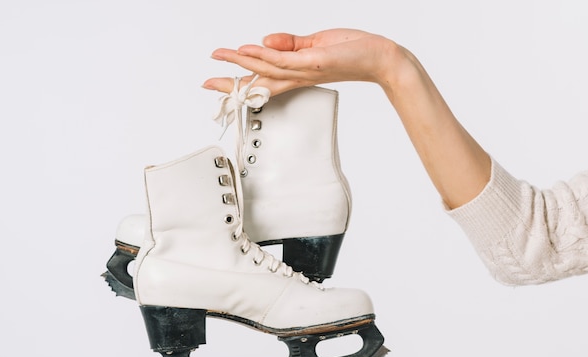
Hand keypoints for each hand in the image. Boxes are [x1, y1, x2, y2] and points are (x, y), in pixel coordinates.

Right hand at [202, 28, 400, 95]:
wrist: (380, 58)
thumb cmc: (354, 52)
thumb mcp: (316, 44)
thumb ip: (290, 43)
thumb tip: (264, 41)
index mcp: (297, 72)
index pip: (264, 78)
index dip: (241, 79)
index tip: (221, 81)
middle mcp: (298, 75)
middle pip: (259, 83)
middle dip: (232, 84)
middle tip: (208, 84)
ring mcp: (304, 71)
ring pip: (266, 70)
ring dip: (240, 63)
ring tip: (219, 56)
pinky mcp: (313, 62)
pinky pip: (283, 59)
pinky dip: (263, 56)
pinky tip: (247, 51)